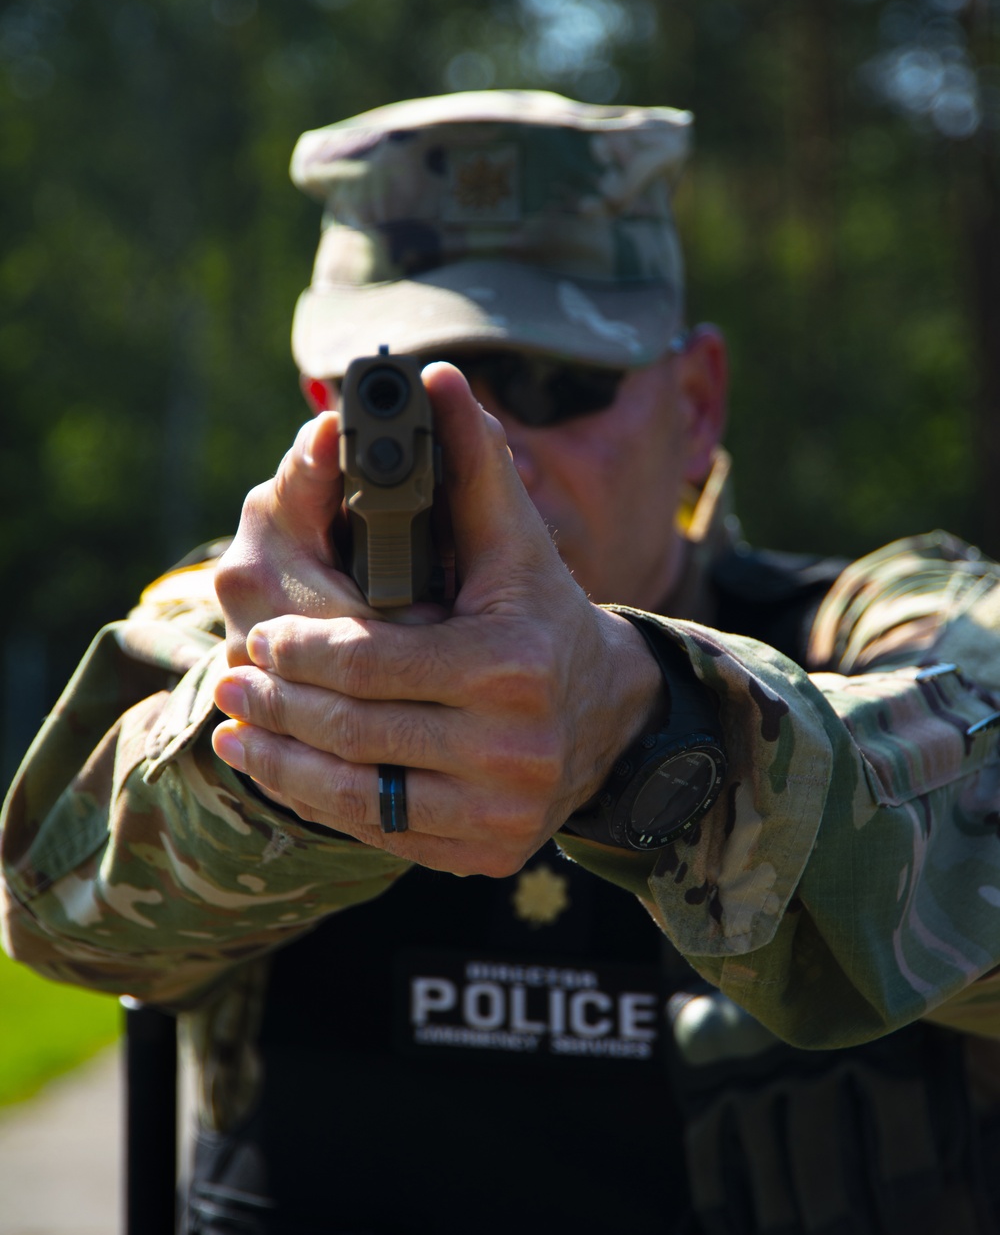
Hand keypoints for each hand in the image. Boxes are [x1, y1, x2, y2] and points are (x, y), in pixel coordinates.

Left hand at [212, 364, 663, 875]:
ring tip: (240, 723)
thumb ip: (472, 465)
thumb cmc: (546, 618)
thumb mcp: (516, 544)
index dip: (301, 649)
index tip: (261, 634)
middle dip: (278, 701)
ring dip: (281, 758)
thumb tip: (437, 379)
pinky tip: (281, 770)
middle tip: (234, 673)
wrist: (612, 719)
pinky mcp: (480, 856)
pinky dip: (317, 803)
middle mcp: (509, 751)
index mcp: (507, 666)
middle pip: (351, 729)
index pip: (368, 661)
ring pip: (353, 795)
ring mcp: (496, 814)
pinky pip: (375, 835)